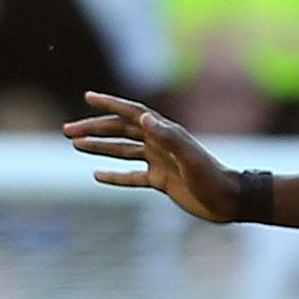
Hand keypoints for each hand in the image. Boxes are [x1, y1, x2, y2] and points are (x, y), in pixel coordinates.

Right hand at [62, 92, 238, 223]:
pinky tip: (97, 174)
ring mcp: (160, 162)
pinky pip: (132, 176)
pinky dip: (115, 175)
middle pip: (120, 131)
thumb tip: (143, 118)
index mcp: (165, 133)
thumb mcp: (190, 157)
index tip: (88, 97)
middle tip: (67, 131)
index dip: (110, 104)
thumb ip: (168, 137)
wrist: (230, 202)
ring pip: (122, 151)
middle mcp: (160, 144)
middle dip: (94, 129)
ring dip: (99, 147)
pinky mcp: (162, 181)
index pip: (131, 113)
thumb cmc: (212, 178)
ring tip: (75, 145)